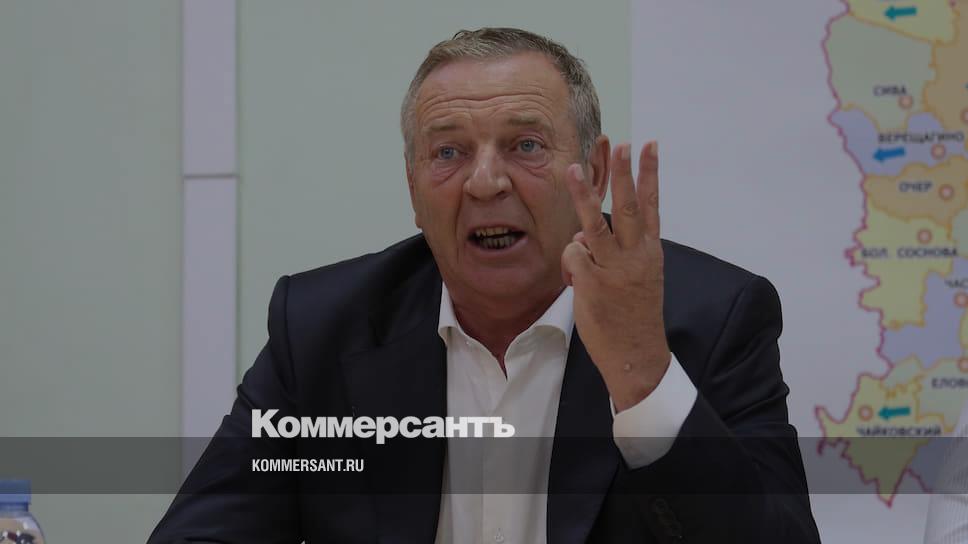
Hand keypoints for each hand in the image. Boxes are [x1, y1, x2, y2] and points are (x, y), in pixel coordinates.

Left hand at [562, 141, 670, 411]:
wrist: (637, 355)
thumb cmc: (635, 315)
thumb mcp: (641, 277)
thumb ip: (621, 251)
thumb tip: (587, 236)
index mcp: (650, 252)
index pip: (651, 206)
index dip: (650, 175)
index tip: (650, 146)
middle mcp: (635, 256)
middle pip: (627, 207)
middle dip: (623, 174)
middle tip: (620, 146)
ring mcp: (614, 269)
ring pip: (594, 225)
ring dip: (583, 196)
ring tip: (573, 169)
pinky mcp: (594, 284)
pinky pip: (573, 257)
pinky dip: (569, 264)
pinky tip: (574, 281)